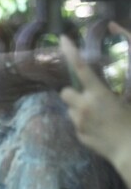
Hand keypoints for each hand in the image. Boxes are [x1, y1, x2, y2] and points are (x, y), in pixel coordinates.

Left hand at [60, 32, 130, 166]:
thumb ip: (106, 92)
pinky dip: (84, 123)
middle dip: (74, 93)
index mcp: (98, 94)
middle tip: (89, 98)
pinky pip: (76, 123)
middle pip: (65, 91)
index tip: (63, 39)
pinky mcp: (77, 134)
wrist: (129, 149)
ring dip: (78, 108)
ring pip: (69, 108)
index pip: (80, 68)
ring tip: (97, 115)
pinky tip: (99, 129)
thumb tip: (96, 89)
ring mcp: (78, 121)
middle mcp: (83, 106)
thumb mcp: (125, 100)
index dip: (71, 52)